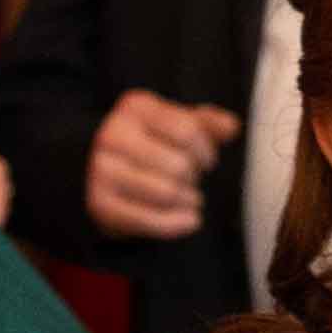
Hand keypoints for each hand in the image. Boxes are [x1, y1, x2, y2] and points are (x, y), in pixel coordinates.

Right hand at [85, 89, 232, 243]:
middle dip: (194, 178)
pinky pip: (149, 220)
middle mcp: (113, 135)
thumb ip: (206, 123)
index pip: (188, 131)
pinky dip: (176, 224)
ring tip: (190, 199)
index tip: (207, 161)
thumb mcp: (176, 124)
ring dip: (189, 201)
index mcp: (135, 108)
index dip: (206, 152)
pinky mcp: (100, 204)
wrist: (99, 173)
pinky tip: (189, 220)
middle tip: (192, 182)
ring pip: (167, 193)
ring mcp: (102, 171)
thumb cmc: (149, 145)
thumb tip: (232, 127)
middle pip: (179, 165)